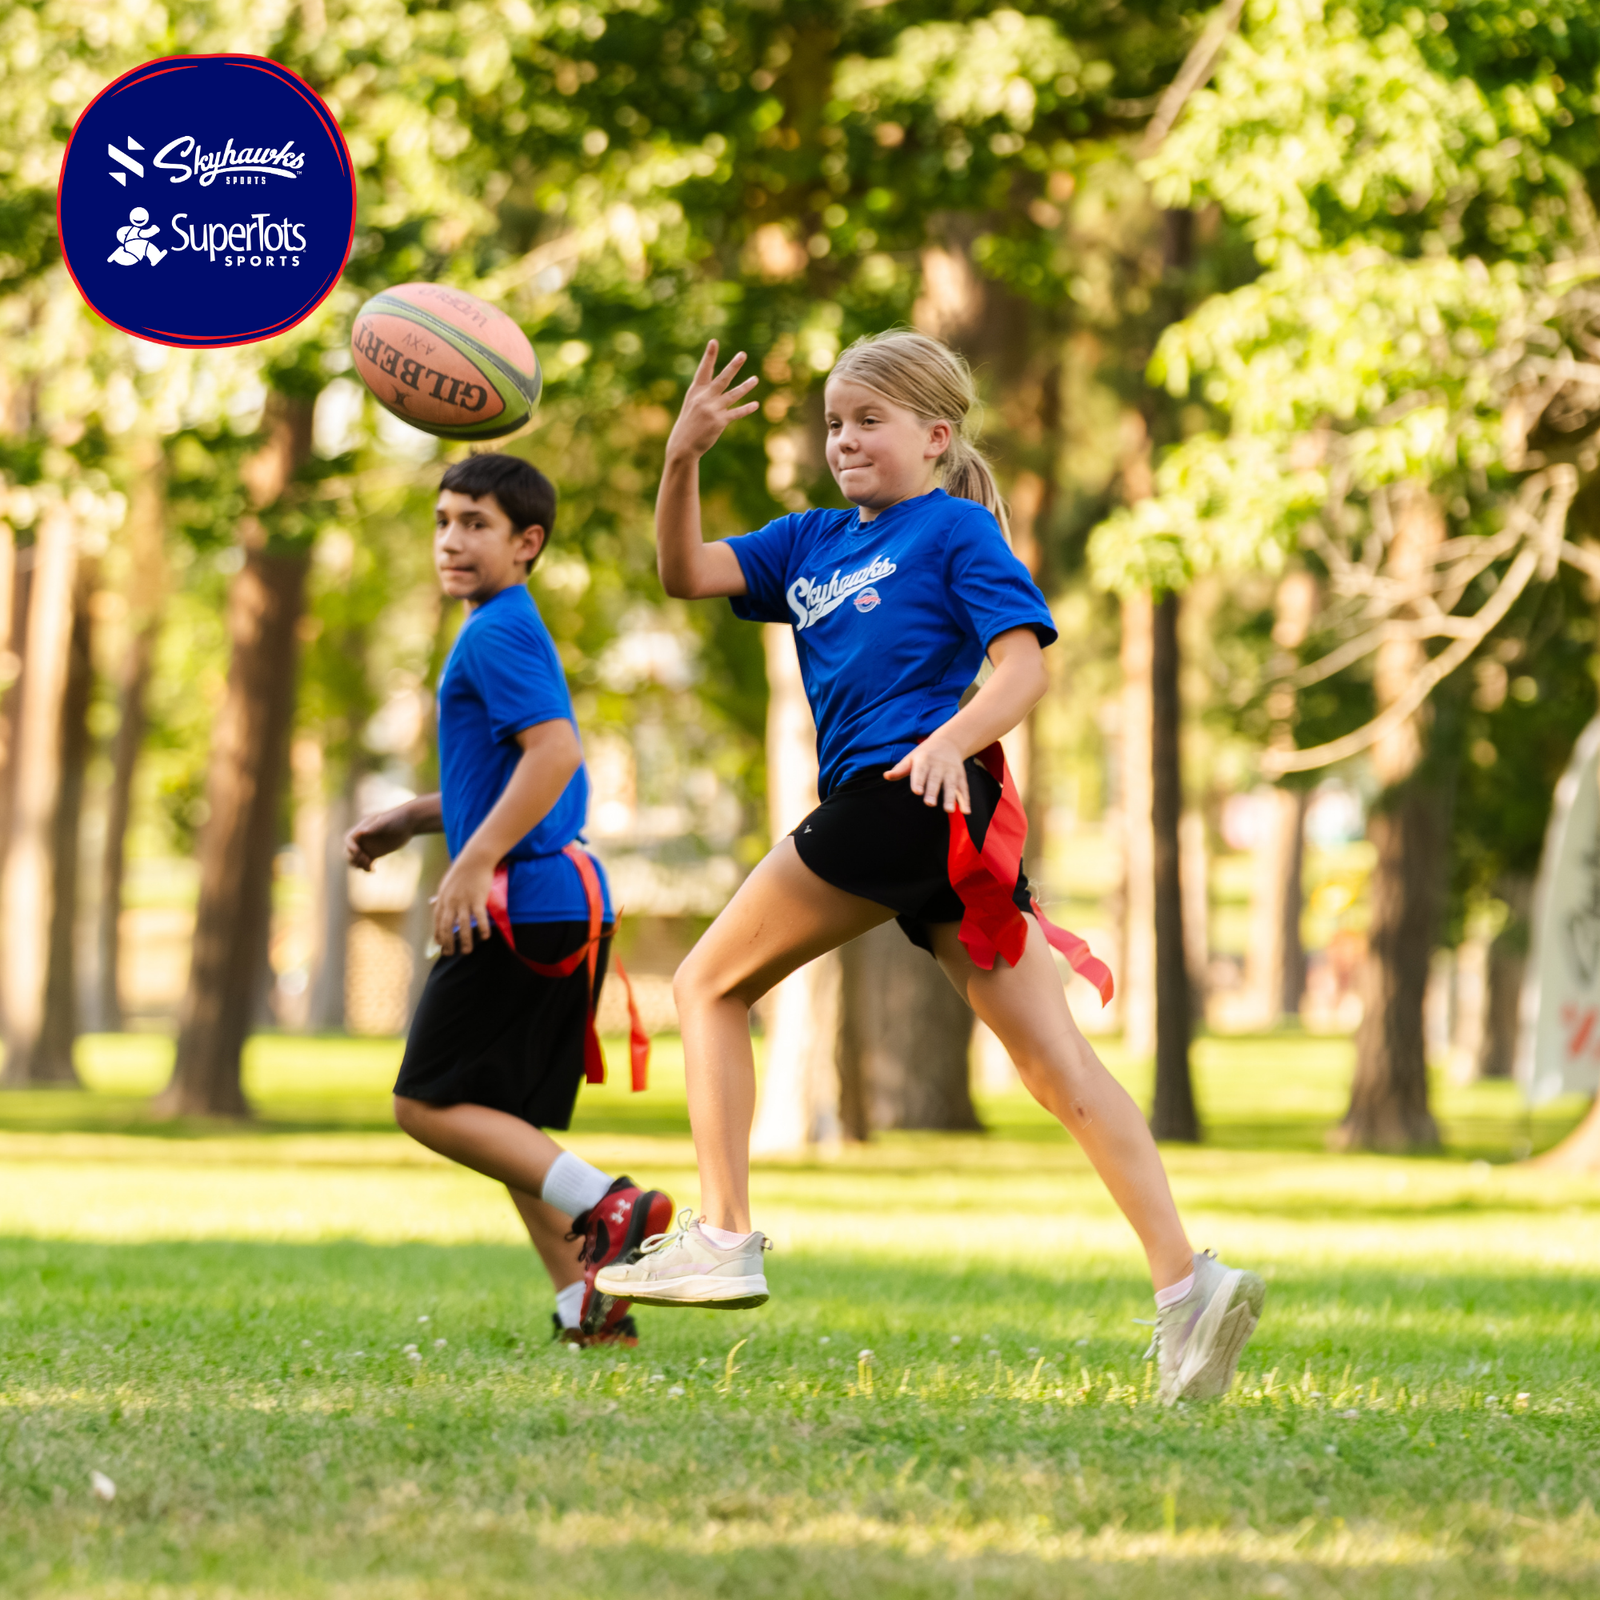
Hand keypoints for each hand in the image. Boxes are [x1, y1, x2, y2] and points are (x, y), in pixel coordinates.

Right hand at [345, 807, 413, 870]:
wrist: (409, 823)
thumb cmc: (398, 819)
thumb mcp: (386, 822)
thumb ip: (374, 827)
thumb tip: (362, 831)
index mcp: (362, 828)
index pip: (348, 840)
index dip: (350, 848)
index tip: (359, 853)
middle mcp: (363, 838)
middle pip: (349, 851)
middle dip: (354, 858)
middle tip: (367, 860)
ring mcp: (369, 846)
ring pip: (356, 859)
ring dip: (359, 865)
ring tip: (370, 866)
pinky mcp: (375, 853)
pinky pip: (366, 863)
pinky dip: (366, 868)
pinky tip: (374, 870)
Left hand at [432, 847, 495, 955]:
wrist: (475, 858)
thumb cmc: (461, 871)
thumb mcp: (445, 884)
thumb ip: (440, 896)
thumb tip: (432, 903)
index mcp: (442, 899)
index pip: (437, 922)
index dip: (439, 935)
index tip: (441, 946)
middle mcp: (451, 902)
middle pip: (447, 927)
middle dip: (448, 943)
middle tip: (451, 954)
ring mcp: (464, 901)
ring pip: (463, 926)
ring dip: (464, 941)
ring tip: (467, 951)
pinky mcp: (477, 899)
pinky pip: (479, 917)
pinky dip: (482, 928)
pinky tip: (484, 937)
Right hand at [664, 341, 759, 463]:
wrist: (683, 445)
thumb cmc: (689, 423)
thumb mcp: (692, 404)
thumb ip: (705, 393)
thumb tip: (722, 385)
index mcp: (696, 391)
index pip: (704, 370)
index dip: (709, 356)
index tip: (714, 341)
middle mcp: (704, 398)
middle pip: (722, 379)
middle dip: (733, 366)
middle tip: (742, 354)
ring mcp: (712, 409)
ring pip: (733, 395)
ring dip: (746, 386)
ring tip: (756, 379)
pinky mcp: (720, 421)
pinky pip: (736, 413)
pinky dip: (746, 409)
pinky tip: (755, 404)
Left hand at [885, 735, 970, 813]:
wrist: (949, 742)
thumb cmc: (925, 754)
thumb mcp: (911, 758)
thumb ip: (900, 769)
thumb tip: (886, 776)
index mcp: (924, 760)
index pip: (920, 772)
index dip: (918, 781)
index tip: (917, 791)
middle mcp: (939, 766)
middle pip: (935, 780)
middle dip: (933, 791)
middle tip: (929, 804)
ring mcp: (951, 771)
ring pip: (951, 785)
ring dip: (950, 798)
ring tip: (949, 810)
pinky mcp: (961, 777)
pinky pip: (963, 789)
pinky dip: (965, 800)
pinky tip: (966, 811)